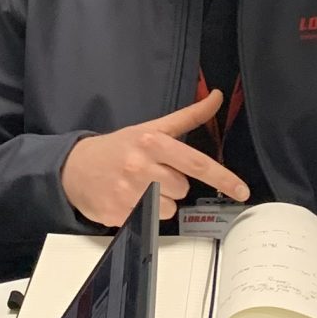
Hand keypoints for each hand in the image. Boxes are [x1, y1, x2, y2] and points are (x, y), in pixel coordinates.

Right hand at [61, 91, 250, 227]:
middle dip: (173, 184)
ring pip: (169, 208)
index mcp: (152, 142)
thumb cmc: (118, 147)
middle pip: (183, 188)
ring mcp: (129, 192)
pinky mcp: (119, 214)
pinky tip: (129, 199)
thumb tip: (216, 96)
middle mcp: (141, 166)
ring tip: (140, 188)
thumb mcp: (152, 127)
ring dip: (160, 202)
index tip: (242, 191)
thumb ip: (188, 116)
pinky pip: (150, 221)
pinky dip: (144, 213)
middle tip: (152, 174)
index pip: (196, 162)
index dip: (223, 178)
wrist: (74, 168)